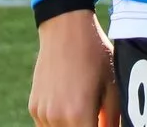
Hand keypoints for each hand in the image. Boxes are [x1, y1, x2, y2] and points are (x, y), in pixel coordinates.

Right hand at [30, 9, 117, 126]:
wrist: (66, 29)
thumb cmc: (95, 56)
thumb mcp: (113, 87)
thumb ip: (112, 121)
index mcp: (79, 115)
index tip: (104, 122)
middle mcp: (56, 118)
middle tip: (96, 115)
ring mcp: (42, 113)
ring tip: (84, 108)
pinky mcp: (34, 107)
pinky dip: (59, 124)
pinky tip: (71, 106)